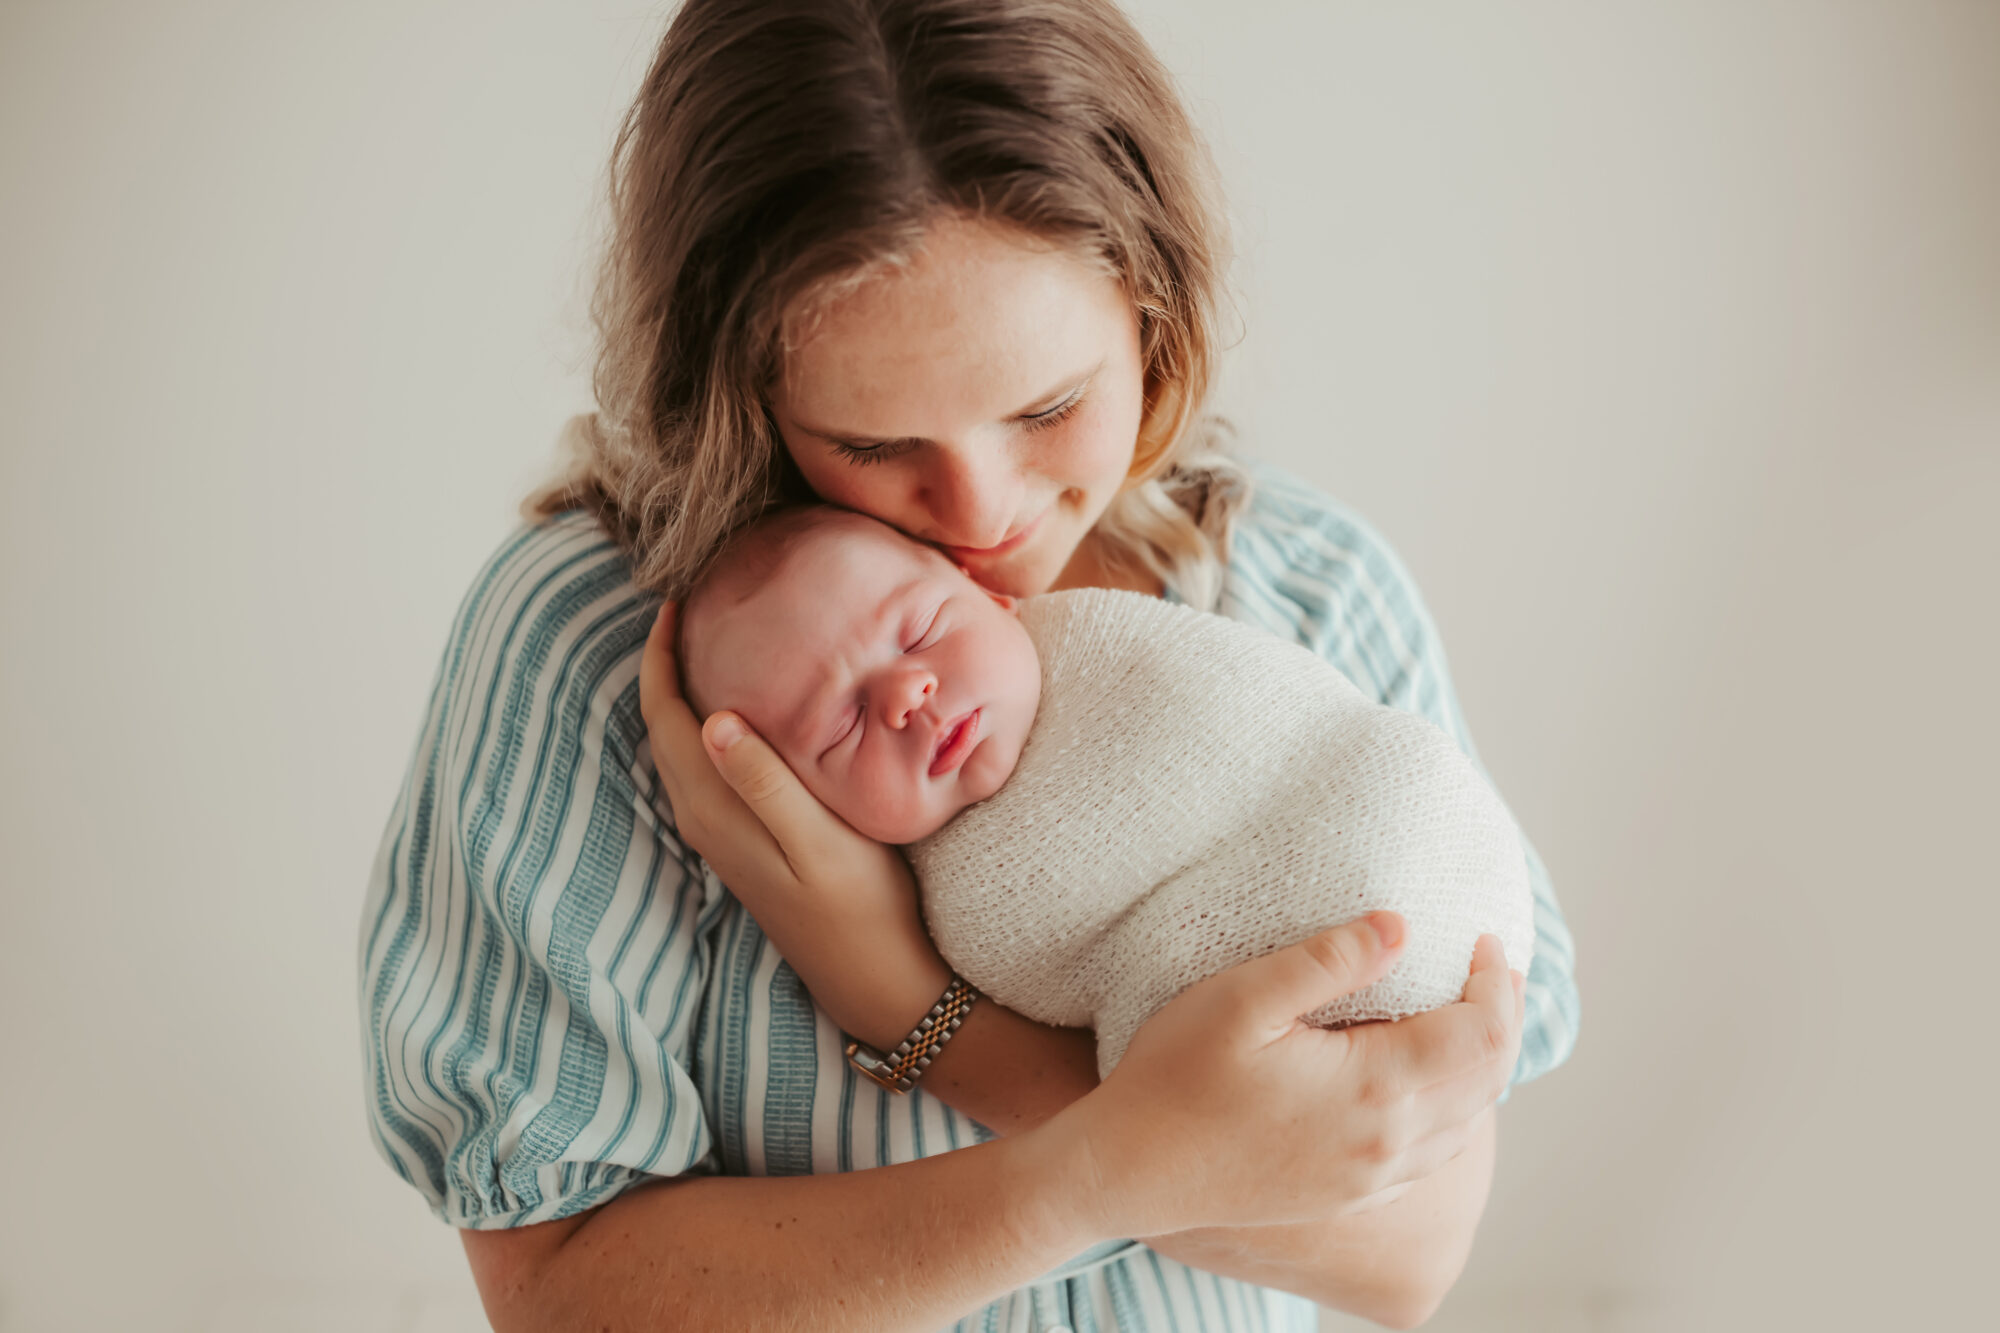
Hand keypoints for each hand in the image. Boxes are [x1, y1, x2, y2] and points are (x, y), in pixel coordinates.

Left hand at [638, 603, 945, 1036]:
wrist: (875, 980)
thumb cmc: (861, 908)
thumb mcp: (818, 841)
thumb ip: (765, 782)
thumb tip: (711, 720)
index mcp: (713, 808)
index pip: (665, 714)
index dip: (662, 654)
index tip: (678, 598)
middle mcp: (703, 818)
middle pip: (664, 723)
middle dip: (668, 660)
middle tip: (699, 601)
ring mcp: (721, 832)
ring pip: (683, 743)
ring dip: (689, 688)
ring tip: (719, 636)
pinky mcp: (744, 839)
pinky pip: (707, 764)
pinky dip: (711, 721)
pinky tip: (749, 703)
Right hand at [1048, 914, 1525, 1237]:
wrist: (1128, 1169)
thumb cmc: (1174, 1076)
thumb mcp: (1242, 997)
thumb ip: (1328, 960)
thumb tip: (1399, 926)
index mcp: (1374, 1088)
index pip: (1480, 1035)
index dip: (1496, 983)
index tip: (1484, 940)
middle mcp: (1387, 1144)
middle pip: (1488, 1080)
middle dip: (1502, 1018)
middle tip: (1492, 969)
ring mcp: (1369, 1178)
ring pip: (1468, 1124)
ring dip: (1484, 1067)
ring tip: (1470, 1016)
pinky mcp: (1347, 1196)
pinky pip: (1432, 1157)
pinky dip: (1455, 1113)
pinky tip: (1428, 1085)